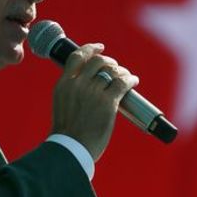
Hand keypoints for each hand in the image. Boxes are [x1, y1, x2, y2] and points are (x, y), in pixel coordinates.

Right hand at [51, 43, 138, 160]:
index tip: (100, 47)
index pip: (77, 57)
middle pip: (99, 61)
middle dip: (110, 62)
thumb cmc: (67, 134)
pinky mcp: (108, 102)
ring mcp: (93, 92)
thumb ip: (72, 94)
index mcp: (64, 84)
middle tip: (115, 68)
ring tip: (126, 76)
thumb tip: (89, 89)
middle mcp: (78, 84)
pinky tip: (133, 82)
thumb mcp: (63, 106)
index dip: (91, 49)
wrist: (71, 149)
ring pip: (112, 71)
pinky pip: (122, 83)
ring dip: (121, 72)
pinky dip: (130, 80)